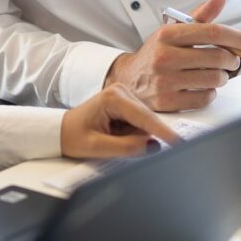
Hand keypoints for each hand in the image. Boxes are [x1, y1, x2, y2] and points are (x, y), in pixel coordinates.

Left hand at [61, 82, 179, 158]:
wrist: (60, 132)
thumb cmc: (72, 136)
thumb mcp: (97, 147)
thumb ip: (126, 148)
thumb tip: (153, 146)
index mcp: (113, 97)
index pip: (145, 117)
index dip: (163, 132)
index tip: (180, 142)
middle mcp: (122, 92)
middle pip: (147, 121)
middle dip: (144, 138)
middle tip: (120, 147)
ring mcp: (126, 98)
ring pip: (145, 124)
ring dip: (136, 138)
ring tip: (111, 140)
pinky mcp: (128, 106)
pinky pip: (140, 126)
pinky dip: (133, 136)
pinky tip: (116, 137)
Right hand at [104, 0, 240, 111]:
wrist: (128, 81)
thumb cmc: (157, 53)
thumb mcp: (174, 31)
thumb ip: (200, 15)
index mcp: (168, 34)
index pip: (212, 32)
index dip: (239, 37)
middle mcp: (164, 56)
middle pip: (218, 57)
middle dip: (232, 60)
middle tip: (230, 60)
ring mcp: (165, 80)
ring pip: (214, 79)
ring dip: (222, 77)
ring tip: (214, 74)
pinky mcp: (168, 101)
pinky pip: (205, 98)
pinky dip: (210, 93)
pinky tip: (201, 87)